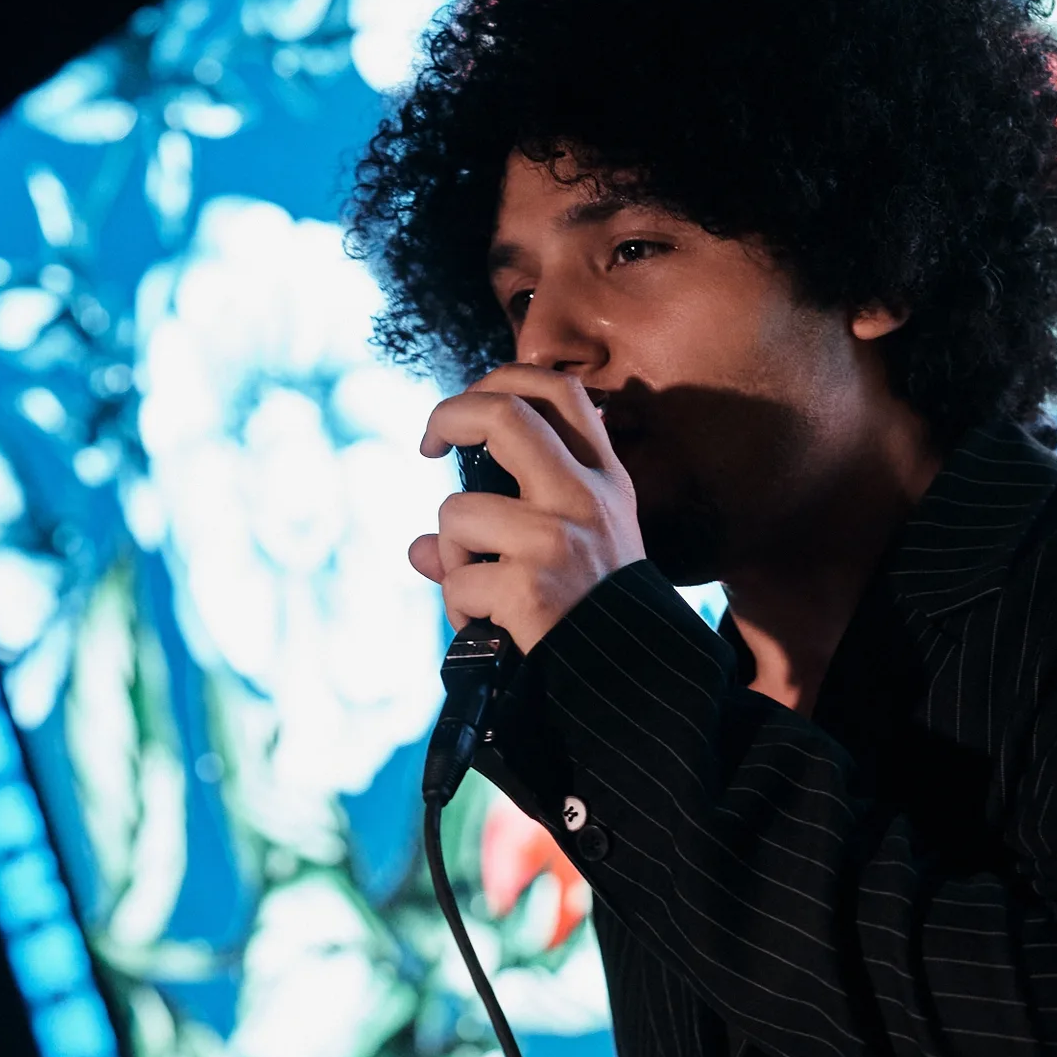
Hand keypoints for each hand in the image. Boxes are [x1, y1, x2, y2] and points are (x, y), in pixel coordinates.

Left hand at [410, 366, 645, 651]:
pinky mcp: (528, 587)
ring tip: (479, 588)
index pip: (561, 391)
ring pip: (457, 512)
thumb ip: (512, 528)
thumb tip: (419, 547)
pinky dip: (460, 610)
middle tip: (431, 443)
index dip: (505, 379)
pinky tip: (491, 627)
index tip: (471, 406)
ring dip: (451, 553)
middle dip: (450, 414)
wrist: (637, 678)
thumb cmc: (603, 612)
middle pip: (506, 413)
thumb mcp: (583, 550)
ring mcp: (555, 539)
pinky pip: (457, 582)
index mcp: (603, 480)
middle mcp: (583, 497)